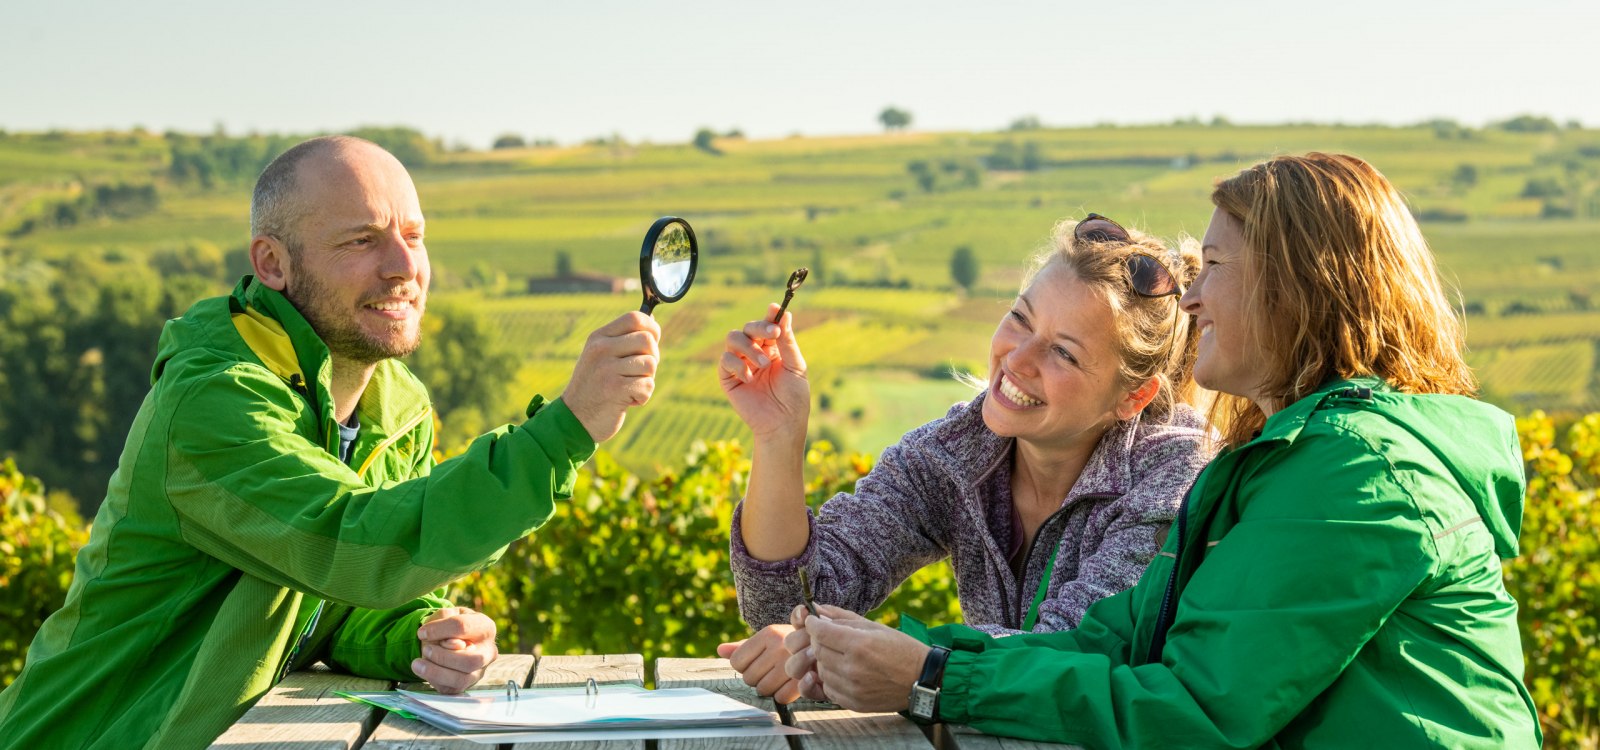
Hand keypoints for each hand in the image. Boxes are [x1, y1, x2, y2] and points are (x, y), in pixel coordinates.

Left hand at [412, 607, 498, 693]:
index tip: (421, 632)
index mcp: (486, 628)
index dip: (439, 630)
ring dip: (435, 671)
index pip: (463, 627)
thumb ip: (444, 621)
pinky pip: (450, 688)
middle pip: (471, 660)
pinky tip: (423, 670)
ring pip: (461, 679)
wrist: (445, 639)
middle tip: (426, 649)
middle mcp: (488, 652)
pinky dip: (432, 679)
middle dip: (443, 657)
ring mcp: (479, 671)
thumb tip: (448, 644)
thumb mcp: (444, 615)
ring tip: (417, 663)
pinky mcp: (466, 685)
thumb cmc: (447, 625)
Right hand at [561, 312, 660, 441]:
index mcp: (598, 337)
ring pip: (650, 364)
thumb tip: (652, 323)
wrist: (575, 419)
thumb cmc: (596, 387)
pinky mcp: (614, 388)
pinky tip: (627, 401)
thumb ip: (624, 341)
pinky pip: (647, 385)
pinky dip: (643, 397)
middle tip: (638, 373)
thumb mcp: (602, 357)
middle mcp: (601, 349)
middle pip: (648, 340)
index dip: (652, 328)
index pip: (635, 318)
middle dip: (652, 358)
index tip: (652, 342)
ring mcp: (606, 368)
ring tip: (629, 388)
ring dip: (646, 380)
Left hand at [717, 624, 800, 702]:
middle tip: (770, 670)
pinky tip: (789, 684)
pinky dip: (782, 695)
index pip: (736, 661)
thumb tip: (720, 650)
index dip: (743, 666)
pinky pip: (779, 698)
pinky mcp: (804, 680)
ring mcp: (793, 664)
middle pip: (748, 678)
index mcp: (769, 633)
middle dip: (756, 677)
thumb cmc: (791, 643)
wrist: (827, 646)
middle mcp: (780, 647)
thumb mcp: (769, 638)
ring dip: (769, 687)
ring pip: (763, 690)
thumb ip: (743, 646)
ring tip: (780, 676)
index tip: (756, 662)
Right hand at [719, 305, 808, 441]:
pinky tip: (751, 377)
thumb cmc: (793, 397)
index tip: (776, 309)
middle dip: (760, 327)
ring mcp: (740, 364)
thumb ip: (788, 341)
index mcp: (772, 347)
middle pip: (748, 327)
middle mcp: (754, 352)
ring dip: (749, 346)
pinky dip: (738, 364)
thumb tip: (785, 314)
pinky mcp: (728, 378)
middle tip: (773, 335)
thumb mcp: (795, 365)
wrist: (782, 423)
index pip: (767, 325)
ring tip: (763, 363)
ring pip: (733, 338)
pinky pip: (725, 360)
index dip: (770, 315)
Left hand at [784, 604, 924, 711]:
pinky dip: (831, 679)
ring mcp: (852, 688)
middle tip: (828, 637)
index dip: (813, 625)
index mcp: (859, 644)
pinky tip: (844, 672)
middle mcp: (853, 668)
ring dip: (824, 661)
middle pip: (817, 651)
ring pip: (820, 671)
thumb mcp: (875, 627)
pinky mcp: (853, 703)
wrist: (922, 679)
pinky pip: (828, 689)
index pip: (820, 633)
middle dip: (818, 641)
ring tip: (840, 655)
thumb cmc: (901, 649)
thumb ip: (843, 618)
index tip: (813, 622)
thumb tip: (817, 610)